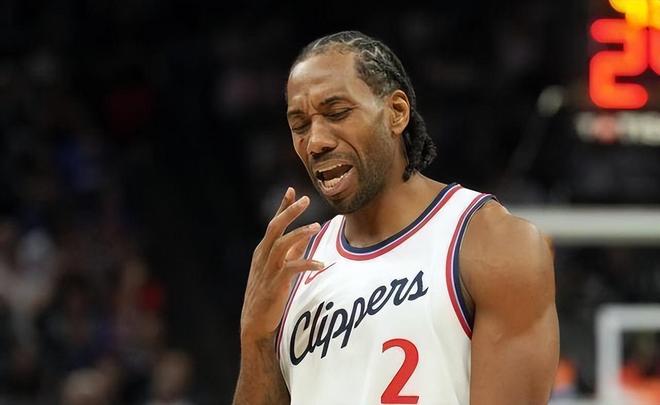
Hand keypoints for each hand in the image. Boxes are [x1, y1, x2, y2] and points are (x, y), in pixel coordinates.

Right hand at [240, 187, 323, 343]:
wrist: (255, 322)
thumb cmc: (268, 293)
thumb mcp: (278, 267)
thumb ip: (291, 251)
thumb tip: (306, 235)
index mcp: (262, 250)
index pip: (273, 223)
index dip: (282, 206)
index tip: (292, 190)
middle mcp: (262, 256)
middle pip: (275, 228)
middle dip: (289, 212)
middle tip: (306, 199)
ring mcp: (267, 269)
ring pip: (281, 244)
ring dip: (299, 234)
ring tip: (316, 226)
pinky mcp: (275, 284)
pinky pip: (291, 269)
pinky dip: (306, 264)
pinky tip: (321, 264)